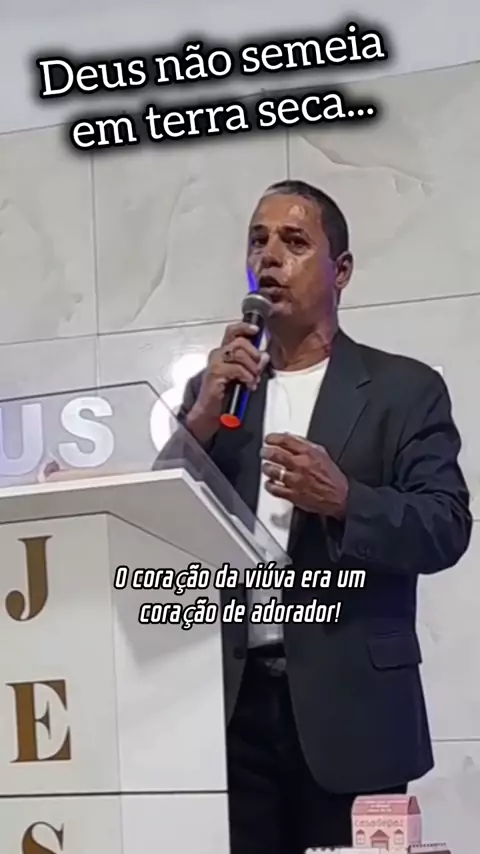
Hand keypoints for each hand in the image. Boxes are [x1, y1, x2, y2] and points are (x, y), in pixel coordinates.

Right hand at [188, 321, 269, 438]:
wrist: (210, 411)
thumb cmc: (226, 393)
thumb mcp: (244, 375)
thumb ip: (253, 364)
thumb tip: (265, 356)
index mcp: (224, 351)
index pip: (232, 331)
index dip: (244, 327)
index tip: (256, 330)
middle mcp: (218, 354)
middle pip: (240, 341)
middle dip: (254, 354)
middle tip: (258, 369)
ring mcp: (215, 363)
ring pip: (239, 353)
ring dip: (252, 367)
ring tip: (253, 380)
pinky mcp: (215, 373)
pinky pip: (237, 369)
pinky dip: (247, 377)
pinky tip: (248, 386)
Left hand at [261, 433, 348, 518]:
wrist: (341, 497)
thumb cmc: (332, 477)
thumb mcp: (322, 453)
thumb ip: (304, 444)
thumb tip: (289, 438)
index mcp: (309, 453)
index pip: (285, 440)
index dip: (272, 438)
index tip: (268, 439)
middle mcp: (301, 465)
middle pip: (274, 453)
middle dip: (265, 452)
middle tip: (263, 452)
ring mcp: (296, 480)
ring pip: (272, 470)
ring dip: (266, 467)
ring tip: (267, 467)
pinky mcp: (293, 495)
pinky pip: (274, 488)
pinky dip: (269, 484)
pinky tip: (270, 482)